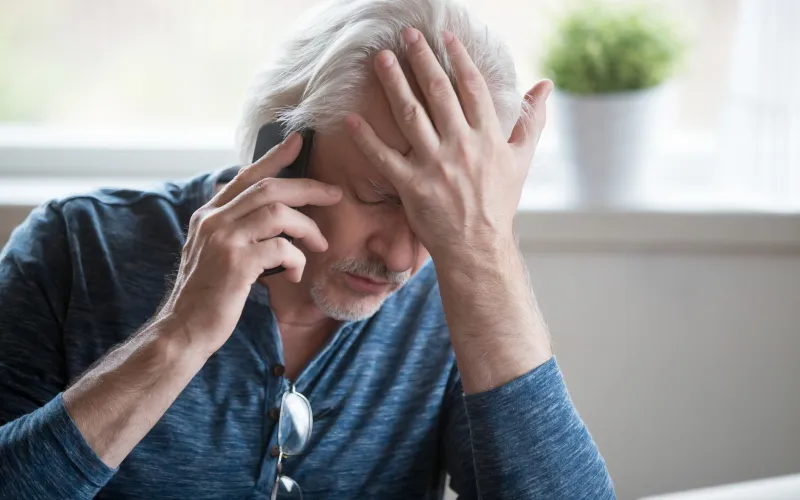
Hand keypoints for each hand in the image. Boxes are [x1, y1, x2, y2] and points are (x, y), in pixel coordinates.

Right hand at [156, 133, 341, 355]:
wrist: (184, 330)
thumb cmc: (207, 295)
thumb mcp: (214, 253)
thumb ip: (235, 230)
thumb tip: (268, 215)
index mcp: (209, 215)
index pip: (246, 176)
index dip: (274, 157)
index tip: (298, 141)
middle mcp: (213, 220)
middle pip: (269, 188)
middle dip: (308, 187)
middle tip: (335, 194)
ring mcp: (223, 239)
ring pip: (278, 212)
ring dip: (308, 227)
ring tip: (320, 244)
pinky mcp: (236, 262)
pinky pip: (281, 248)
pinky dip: (297, 260)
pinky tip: (295, 275)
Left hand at [345, 28, 551, 262]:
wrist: (479, 247)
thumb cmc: (500, 203)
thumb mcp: (522, 160)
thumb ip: (532, 120)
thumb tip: (545, 85)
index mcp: (488, 137)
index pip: (471, 87)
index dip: (457, 58)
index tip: (444, 36)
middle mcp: (462, 146)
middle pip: (437, 93)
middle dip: (421, 59)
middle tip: (406, 35)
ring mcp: (435, 166)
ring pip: (410, 115)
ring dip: (394, 84)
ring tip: (381, 59)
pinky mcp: (411, 186)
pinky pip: (384, 158)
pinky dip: (367, 138)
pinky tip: (352, 118)